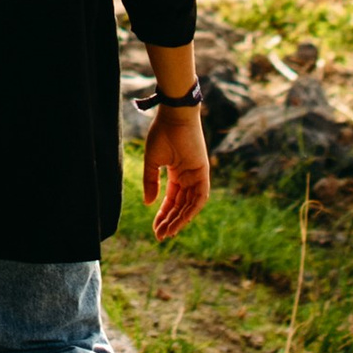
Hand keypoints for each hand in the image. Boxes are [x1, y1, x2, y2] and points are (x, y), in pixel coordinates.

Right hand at [145, 97, 210, 244]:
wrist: (174, 116)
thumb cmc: (162, 133)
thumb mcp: (152, 162)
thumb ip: (151, 182)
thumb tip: (148, 204)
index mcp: (176, 173)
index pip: (171, 200)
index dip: (163, 215)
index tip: (155, 230)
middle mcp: (188, 177)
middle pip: (180, 206)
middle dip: (170, 222)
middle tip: (161, 236)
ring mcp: (196, 175)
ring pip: (190, 205)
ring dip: (180, 219)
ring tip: (168, 232)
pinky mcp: (203, 172)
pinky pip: (200, 196)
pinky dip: (192, 209)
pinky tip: (181, 220)